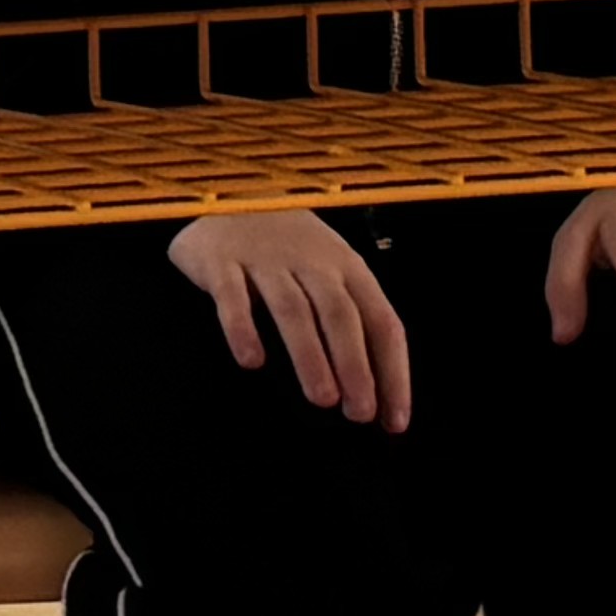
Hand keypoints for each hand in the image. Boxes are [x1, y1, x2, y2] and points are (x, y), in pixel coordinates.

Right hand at [171, 209, 411, 430]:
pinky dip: (242, 327)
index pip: (382, 322)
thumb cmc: (290, 250)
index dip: (392, 370)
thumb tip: (371, 392)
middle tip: (359, 412)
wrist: (232, 195)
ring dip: (310, 354)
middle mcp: (312, 262)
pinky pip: (233, 296)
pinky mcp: (222, 262)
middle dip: (355, 365)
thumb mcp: (330, 273)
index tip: (394, 419)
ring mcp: (266, 259)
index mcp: (348, 269)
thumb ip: (349, 322)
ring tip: (322, 398)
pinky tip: (251, 360)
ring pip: (293, 309)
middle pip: (340, 316)